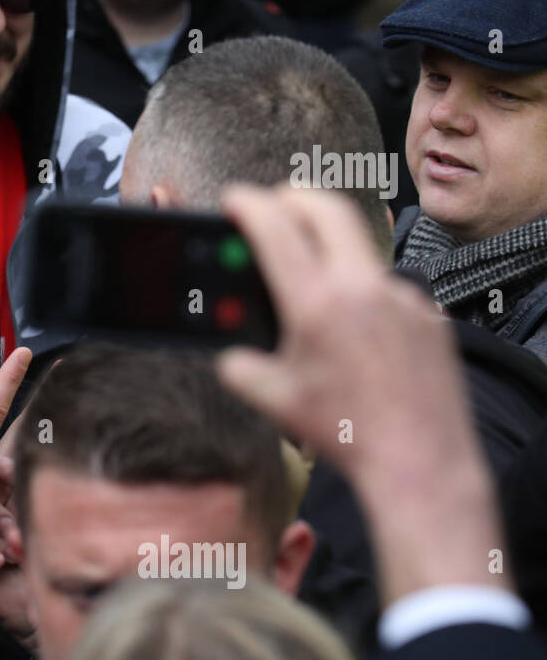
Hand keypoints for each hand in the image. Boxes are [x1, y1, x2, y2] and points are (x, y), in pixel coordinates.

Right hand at [215, 185, 501, 603]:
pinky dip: (363, 293)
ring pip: (360, 251)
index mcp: (317, 303)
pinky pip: (389, 288)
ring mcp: (403, 297)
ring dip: (330, 250)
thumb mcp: (275, 401)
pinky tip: (355, 331)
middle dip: (294, 197)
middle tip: (274, 203)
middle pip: (327, 209)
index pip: (276, 228)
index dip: (248, 204)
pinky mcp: (428, 314)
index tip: (235, 198)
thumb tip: (232, 357)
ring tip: (311, 283)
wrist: (419, 461)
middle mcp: (364, 288)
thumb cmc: (347, 434)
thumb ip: (240, 369)